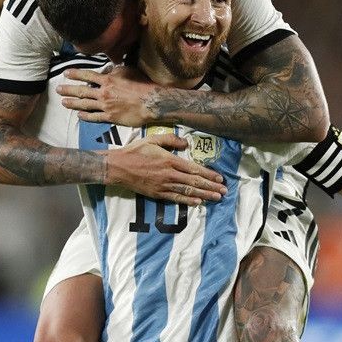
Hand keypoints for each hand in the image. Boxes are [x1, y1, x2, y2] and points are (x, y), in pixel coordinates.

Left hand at [57, 67, 156, 126]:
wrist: (151, 102)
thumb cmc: (142, 85)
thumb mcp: (128, 71)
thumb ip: (115, 71)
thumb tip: (108, 70)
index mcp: (108, 80)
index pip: (87, 75)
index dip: (76, 74)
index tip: (66, 73)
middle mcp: (104, 93)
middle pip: (82, 91)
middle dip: (69, 90)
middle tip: (58, 90)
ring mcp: (106, 106)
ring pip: (85, 105)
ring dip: (73, 103)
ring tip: (64, 103)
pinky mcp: (110, 117)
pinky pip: (95, 117)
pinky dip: (86, 116)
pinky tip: (79, 115)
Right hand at [106, 133, 227, 205]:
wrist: (118, 167)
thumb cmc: (135, 151)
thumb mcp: (153, 139)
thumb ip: (170, 140)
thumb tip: (186, 143)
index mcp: (170, 160)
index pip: (194, 169)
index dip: (209, 174)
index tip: (220, 178)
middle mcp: (169, 174)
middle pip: (194, 182)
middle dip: (211, 187)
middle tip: (224, 191)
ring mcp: (163, 185)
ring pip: (188, 191)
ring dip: (204, 195)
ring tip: (216, 198)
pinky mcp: (157, 194)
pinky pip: (175, 198)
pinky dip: (188, 200)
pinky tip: (198, 202)